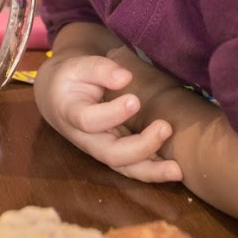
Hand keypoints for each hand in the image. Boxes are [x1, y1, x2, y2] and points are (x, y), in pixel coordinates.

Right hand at [34, 51, 183, 182]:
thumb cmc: (71, 79)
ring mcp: (103, 149)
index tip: (134, 100)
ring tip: (177, 169)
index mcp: (72, 114)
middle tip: (165, 127)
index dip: (112, 114)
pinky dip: (155, 171)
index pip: (89, 121)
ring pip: (125, 168)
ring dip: (152, 171)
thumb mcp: (77, 66)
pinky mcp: (117, 152)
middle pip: (111, 154)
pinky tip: (177, 169)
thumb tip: (125, 77)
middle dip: (140, 147)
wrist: (61, 97)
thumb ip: (99, 69)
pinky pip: (135, 167)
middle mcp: (87, 139)